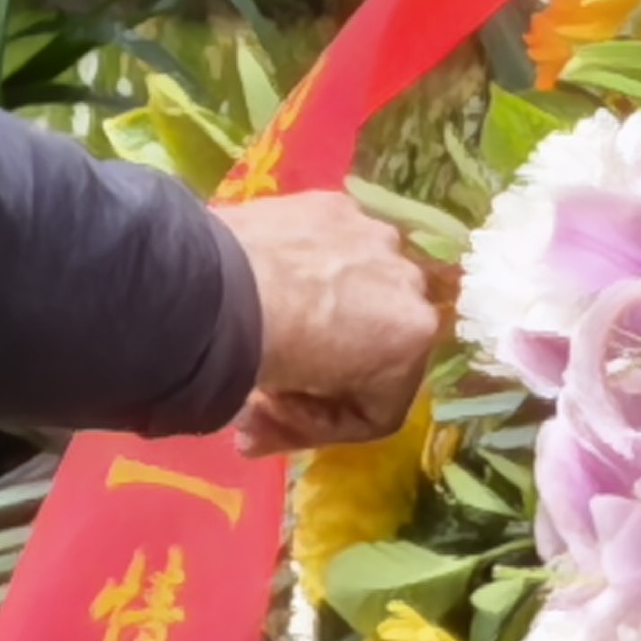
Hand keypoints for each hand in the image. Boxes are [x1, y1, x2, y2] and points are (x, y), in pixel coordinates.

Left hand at [216, 191, 444, 454]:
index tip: (276, 415)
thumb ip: (292, 425)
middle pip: (377, 338)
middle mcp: (411, 281)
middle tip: (277, 370)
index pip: (382, 404)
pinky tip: (265, 275)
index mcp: (415, 336)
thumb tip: (252, 436)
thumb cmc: (269, 355)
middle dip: (334, 362)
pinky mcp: (336, 205)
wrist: (224, 286)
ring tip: (273, 317)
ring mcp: (375, 236)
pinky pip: (331, 246)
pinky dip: (305, 264)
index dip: (326, 422)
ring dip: (326, 304)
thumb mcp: (290, 414)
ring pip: (359, 285)